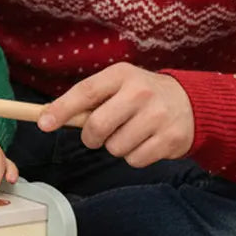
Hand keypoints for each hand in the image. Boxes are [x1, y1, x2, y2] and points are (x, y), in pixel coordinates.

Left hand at [38, 64, 193, 167]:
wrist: (191, 104)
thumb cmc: (142, 95)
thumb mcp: (119, 85)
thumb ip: (89, 98)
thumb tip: (49, 117)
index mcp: (122, 75)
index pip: (85, 92)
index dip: (61, 109)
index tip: (44, 124)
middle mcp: (140, 93)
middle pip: (97, 127)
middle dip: (91, 137)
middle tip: (99, 134)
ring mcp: (157, 116)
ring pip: (115, 148)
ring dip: (116, 146)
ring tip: (130, 133)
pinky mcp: (170, 140)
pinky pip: (135, 160)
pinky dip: (134, 156)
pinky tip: (145, 142)